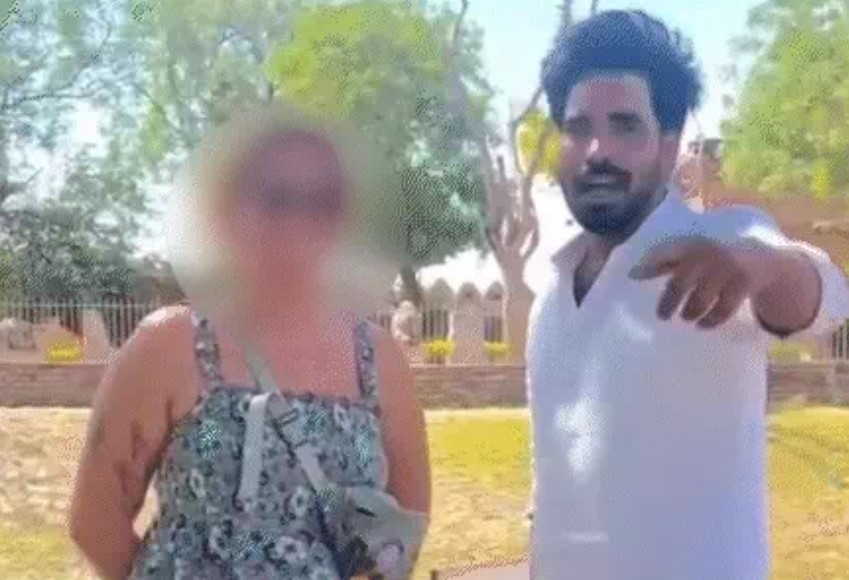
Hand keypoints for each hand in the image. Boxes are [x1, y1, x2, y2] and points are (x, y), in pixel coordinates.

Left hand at [628, 235, 780, 328]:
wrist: (762, 256)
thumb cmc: (713, 257)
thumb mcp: (692, 252)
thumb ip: (665, 261)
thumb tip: (631, 274)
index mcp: (692, 244)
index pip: (666, 252)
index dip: (648, 263)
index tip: (631, 277)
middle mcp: (708, 254)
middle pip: (681, 283)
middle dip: (669, 302)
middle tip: (661, 316)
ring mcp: (727, 268)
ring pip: (701, 299)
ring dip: (690, 312)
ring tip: (686, 317)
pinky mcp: (744, 284)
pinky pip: (723, 309)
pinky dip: (710, 320)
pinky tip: (702, 325)